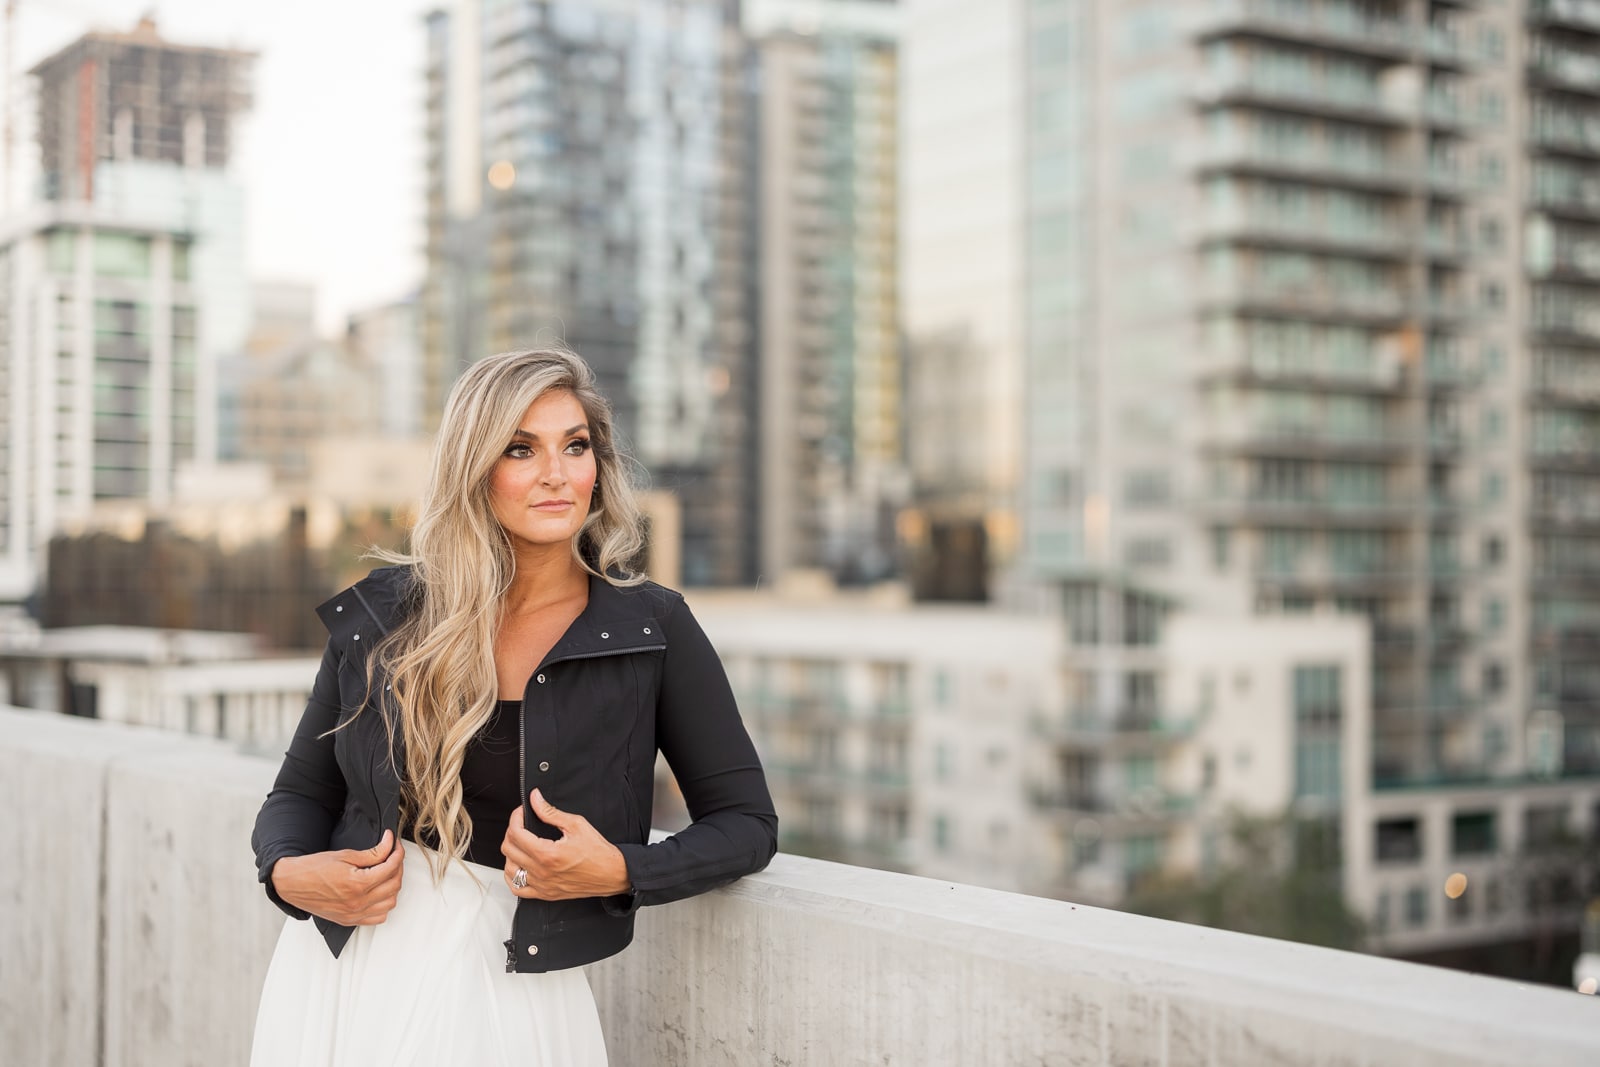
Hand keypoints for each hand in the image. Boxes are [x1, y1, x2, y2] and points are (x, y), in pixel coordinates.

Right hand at [269, 829, 404, 925]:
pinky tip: (379, 893)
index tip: (395, 844)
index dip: (397, 852)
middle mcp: (358, 902)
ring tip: (387, 873)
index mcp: (357, 884)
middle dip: (398, 867)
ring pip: (390, 903)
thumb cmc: (314, 868)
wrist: (292, 883)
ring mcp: (354, 914)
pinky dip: (384, 905)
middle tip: (392, 855)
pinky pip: (378, 917)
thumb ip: (372, 853)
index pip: (390, 867)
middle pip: (394, 885)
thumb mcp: (345, 855)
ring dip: (393, 887)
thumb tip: (389, 844)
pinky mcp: (349, 921)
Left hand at [503, 789, 630, 899]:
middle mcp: (541, 872)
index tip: (522, 812)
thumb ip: (551, 812)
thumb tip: (535, 799)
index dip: (516, 817)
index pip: (516, 833)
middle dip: (512, 831)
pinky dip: (512, 876)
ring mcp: (541, 885)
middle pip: (509, 849)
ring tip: (521, 843)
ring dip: (511, 853)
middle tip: (522, 824)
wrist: (611, 873)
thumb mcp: (576, 825)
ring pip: (509, 869)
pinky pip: (517, 888)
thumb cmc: (598, 852)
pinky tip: (518, 866)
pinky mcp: (545, 894)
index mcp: (548, 854)